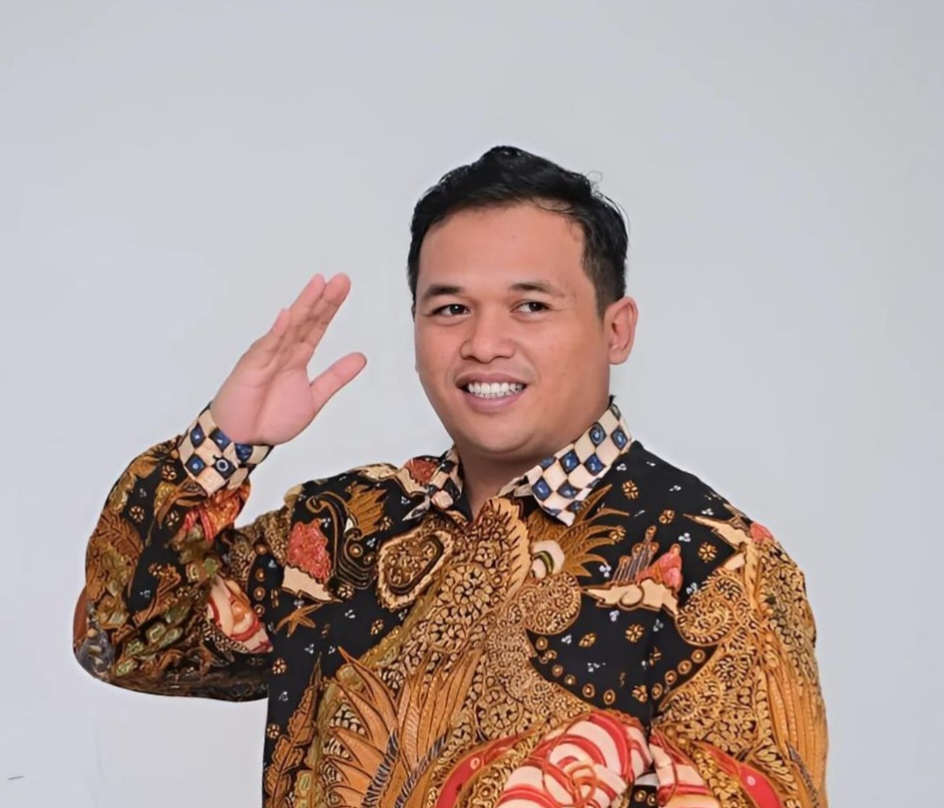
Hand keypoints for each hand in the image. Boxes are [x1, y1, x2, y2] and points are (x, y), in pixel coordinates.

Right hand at [209, 273, 365, 445]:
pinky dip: (277, 331)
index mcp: (297, 357)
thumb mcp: (314, 397)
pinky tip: (287, 315)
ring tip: (318, 285)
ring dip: (304, 305)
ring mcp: (267, 355)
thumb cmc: (270, 418)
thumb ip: (336, 377)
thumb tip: (360, 358)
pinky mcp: (252, 366)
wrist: (244, 439)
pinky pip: (267, 346)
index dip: (330, 307)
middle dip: (323, 299)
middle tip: (340, 279)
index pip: (317, 326)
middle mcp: (283, 351)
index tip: (343, 286)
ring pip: (289, 326)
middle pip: (306, 320)